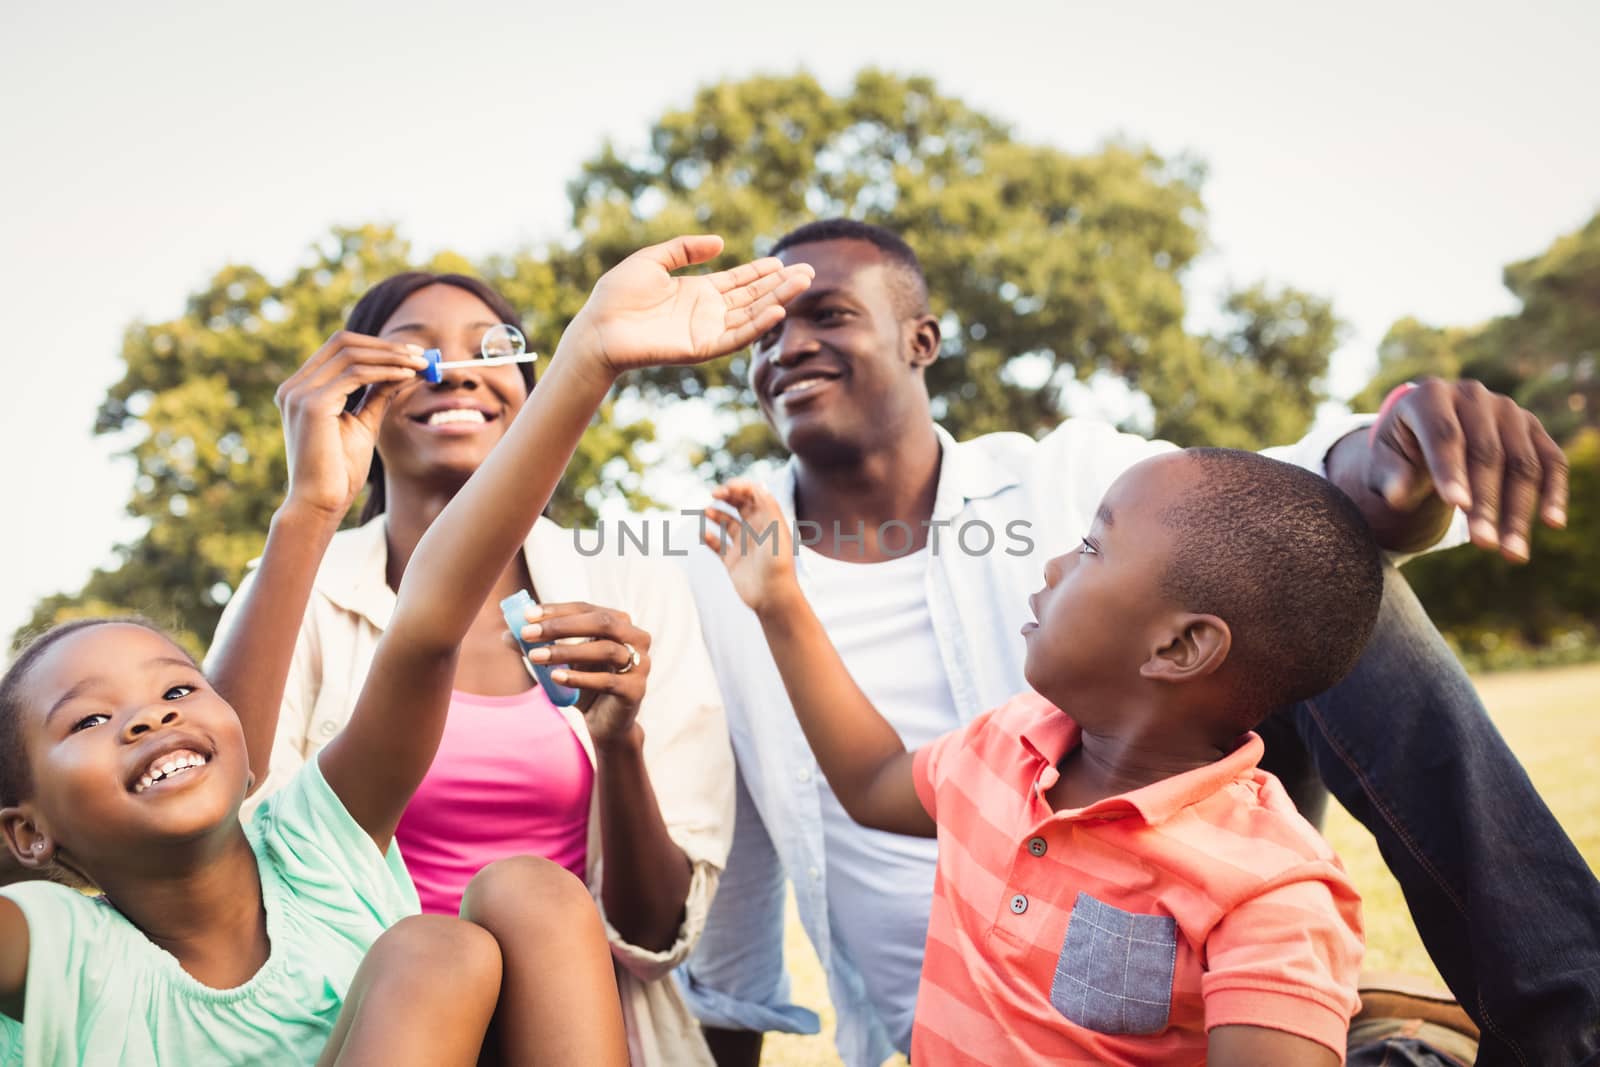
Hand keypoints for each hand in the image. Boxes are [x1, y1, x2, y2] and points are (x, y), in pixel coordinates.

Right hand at [276, 332, 428, 518]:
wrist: (319, 504)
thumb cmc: (338, 471)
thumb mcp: (362, 424)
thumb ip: (375, 396)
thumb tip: (400, 370)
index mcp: (300, 390)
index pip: (338, 349)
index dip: (377, 346)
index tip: (411, 354)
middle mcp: (294, 387)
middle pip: (342, 342)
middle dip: (385, 345)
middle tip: (420, 354)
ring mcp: (299, 393)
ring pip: (351, 354)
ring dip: (390, 356)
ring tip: (419, 365)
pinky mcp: (311, 405)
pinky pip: (355, 375)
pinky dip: (384, 371)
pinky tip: (407, 376)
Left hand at [520, 602, 651, 744]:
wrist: (605, 724)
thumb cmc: (585, 686)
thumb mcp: (562, 663)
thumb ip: (540, 646)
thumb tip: (507, 633)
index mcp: (620, 624)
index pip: (588, 608)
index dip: (557, 610)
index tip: (527, 616)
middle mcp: (637, 639)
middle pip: (601, 623)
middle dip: (561, 626)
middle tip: (528, 633)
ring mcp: (641, 664)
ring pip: (605, 650)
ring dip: (566, 652)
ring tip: (535, 657)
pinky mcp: (636, 690)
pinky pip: (607, 680)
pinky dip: (579, 678)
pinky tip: (555, 678)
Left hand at [564, 235, 813, 377]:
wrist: (598, 327)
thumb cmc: (617, 295)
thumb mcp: (652, 260)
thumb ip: (685, 249)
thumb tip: (722, 243)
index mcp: (697, 292)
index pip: (739, 281)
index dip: (761, 272)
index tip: (784, 263)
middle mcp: (707, 312)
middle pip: (752, 297)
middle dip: (779, 285)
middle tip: (808, 272)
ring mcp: (706, 331)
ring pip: (750, 315)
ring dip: (776, 301)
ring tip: (801, 285)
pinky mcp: (700, 348)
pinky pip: (734, 337)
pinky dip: (756, 325)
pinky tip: (775, 311)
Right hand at [702, 479, 800, 615]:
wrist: (773, 596)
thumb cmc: (777, 562)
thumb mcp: (775, 529)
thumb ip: (767, 505)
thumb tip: (757, 486)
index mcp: (768, 520)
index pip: (753, 494)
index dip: (739, 487)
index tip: (726, 489)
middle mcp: (756, 530)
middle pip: (739, 504)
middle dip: (726, 495)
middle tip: (714, 494)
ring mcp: (743, 545)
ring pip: (725, 522)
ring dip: (715, 513)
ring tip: (706, 512)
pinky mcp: (732, 560)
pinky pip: (716, 544)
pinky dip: (707, 536)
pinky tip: (703, 533)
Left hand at [1364, 378, 1567, 560]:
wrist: (1426, 432)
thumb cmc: (1400, 452)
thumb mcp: (1385, 462)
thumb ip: (1390, 477)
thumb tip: (1398, 497)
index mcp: (1430, 396)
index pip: (1444, 435)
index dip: (1451, 471)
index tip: (1456, 507)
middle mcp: (1472, 395)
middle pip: (1486, 453)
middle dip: (1486, 502)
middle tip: (1484, 544)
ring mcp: (1507, 409)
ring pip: (1522, 463)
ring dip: (1519, 511)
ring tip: (1512, 552)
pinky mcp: (1532, 427)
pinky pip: (1551, 461)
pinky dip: (1554, 492)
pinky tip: (1553, 523)